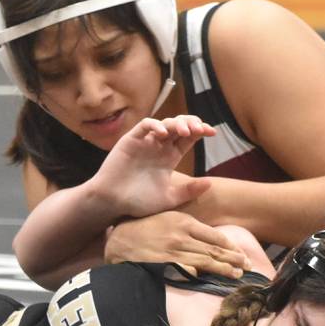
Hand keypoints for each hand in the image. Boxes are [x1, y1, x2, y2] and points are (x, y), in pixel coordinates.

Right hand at [91, 115, 213, 218]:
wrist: (112, 203)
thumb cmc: (137, 202)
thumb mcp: (168, 198)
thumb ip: (188, 191)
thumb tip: (210, 182)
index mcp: (169, 157)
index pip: (188, 138)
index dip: (201, 131)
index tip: (212, 132)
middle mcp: (159, 147)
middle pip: (179, 126)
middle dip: (192, 123)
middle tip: (200, 129)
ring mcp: (145, 142)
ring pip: (165, 123)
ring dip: (177, 123)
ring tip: (185, 131)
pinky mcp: (131, 140)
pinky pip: (145, 125)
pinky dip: (155, 125)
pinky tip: (164, 133)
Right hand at [105, 211, 249, 277]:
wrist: (118, 241)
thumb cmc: (142, 227)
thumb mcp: (166, 216)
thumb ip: (186, 224)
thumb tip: (207, 236)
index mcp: (184, 221)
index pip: (215, 236)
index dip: (232, 247)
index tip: (242, 255)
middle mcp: (181, 236)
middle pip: (214, 250)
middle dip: (234, 260)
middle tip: (248, 267)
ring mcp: (174, 252)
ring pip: (206, 262)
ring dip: (224, 270)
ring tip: (237, 275)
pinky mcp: (165, 265)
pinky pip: (188, 272)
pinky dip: (201, 276)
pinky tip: (212, 281)